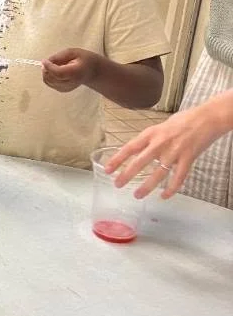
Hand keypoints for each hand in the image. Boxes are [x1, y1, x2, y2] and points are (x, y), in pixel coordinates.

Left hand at [42, 47, 99, 92]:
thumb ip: (60, 56)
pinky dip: (48, 77)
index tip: (44, 60)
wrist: (92, 71)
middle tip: (47, 61)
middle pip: (52, 78)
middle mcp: (71, 82)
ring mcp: (66, 88)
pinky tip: (54, 71)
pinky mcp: (63, 90)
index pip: (58, 73)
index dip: (49, 67)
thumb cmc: (84, 60)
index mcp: (76, 72)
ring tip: (53, 65)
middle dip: (46, 69)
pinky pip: (50, 83)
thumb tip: (47, 61)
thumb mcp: (74, 52)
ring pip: (49, 82)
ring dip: (46, 73)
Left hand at [105, 102, 223, 198]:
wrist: (207, 118)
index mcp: (152, 133)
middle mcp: (161, 143)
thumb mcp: (161, 126)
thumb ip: (150, 140)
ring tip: (137, 195)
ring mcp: (175, 152)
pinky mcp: (188, 159)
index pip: (130, 147)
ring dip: (147, 186)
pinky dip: (171, 189)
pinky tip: (164, 196)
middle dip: (127, 174)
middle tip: (117, 184)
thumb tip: (137, 151)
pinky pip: (178, 178)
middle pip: (140, 161)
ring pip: (158, 173)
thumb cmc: (183, 121)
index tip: (107, 169)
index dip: (118, 159)